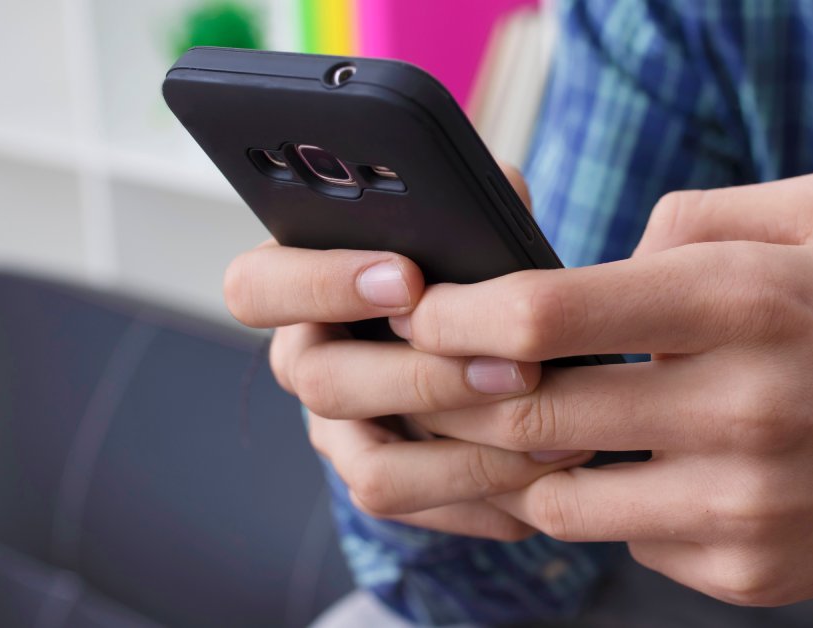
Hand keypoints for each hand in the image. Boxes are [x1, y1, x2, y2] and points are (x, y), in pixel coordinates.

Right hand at [224, 165, 590, 540]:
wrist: (489, 332)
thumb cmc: (470, 260)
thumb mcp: (468, 216)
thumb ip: (467, 201)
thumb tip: (499, 200)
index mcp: (299, 285)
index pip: (257, 287)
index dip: (322, 284)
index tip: (409, 276)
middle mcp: (307, 364)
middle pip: (325, 385)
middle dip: (427, 376)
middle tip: (515, 366)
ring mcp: (340, 434)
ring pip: (373, 471)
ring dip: (468, 456)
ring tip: (556, 435)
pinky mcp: (386, 487)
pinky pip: (424, 513)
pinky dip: (491, 500)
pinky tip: (552, 476)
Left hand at [389, 173, 812, 606]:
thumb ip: (698, 217)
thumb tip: (605, 261)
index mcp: (748, 303)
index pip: (552, 313)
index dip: (462, 311)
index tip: (428, 309)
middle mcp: (737, 411)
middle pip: (531, 414)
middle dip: (469, 394)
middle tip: (460, 373)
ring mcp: (739, 507)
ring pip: (559, 500)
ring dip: (534, 461)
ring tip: (561, 424)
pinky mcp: (745, 574)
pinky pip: (630, 543)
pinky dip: (619, 506)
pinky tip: (658, 472)